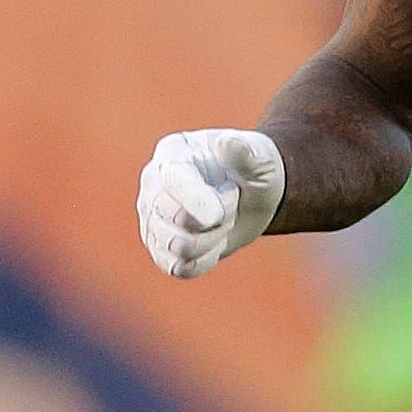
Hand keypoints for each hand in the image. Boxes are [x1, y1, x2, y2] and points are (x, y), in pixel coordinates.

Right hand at [138, 129, 287, 279]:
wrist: (252, 197)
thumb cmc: (253, 171)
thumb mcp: (260, 157)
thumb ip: (246, 152)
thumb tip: (228, 143)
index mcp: (172, 154)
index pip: (172, 180)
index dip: (197, 200)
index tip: (219, 213)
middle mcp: (153, 186)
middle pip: (177, 219)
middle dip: (218, 220)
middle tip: (231, 205)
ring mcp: (152, 219)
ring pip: (179, 248)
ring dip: (213, 241)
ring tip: (223, 221)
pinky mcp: (160, 248)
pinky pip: (179, 268)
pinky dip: (205, 260)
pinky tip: (215, 244)